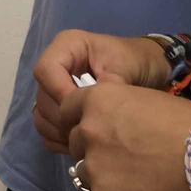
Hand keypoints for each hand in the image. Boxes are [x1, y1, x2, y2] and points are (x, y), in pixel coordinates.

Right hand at [32, 31, 167, 151]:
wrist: (148, 68)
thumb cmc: (136, 61)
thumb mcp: (125, 68)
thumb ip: (107, 87)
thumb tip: (94, 110)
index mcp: (67, 46)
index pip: (46, 70)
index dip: (60, 93)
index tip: (84, 110)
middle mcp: (56, 65)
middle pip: (42, 96)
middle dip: (63, 117)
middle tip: (89, 130)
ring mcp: (55, 88)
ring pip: (41, 114)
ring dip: (59, 131)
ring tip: (86, 140)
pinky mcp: (59, 107)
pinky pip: (47, 127)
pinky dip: (58, 139)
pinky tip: (80, 145)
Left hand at [60, 82, 190, 190]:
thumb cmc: (190, 125)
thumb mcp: (147, 101)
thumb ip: (119, 111)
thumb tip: (114, 125)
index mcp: (97, 100)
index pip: (68, 109)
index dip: (81, 119)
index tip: (97, 129)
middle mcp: (87, 131)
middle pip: (77, 143)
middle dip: (94, 149)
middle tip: (125, 159)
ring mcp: (93, 168)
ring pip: (86, 175)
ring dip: (104, 177)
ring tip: (136, 182)